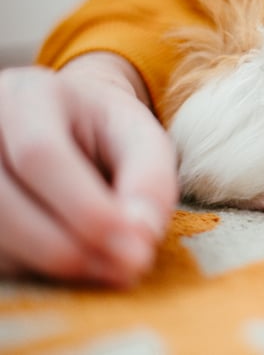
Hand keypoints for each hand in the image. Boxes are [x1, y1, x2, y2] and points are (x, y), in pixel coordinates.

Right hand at [0, 53, 177, 285]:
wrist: (63, 123)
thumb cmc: (104, 131)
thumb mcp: (139, 135)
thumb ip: (149, 178)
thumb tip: (140, 237)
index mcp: (26, 97)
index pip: (40, 154)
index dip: (87, 208)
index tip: (137, 246)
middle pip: (4, 202)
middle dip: (70, 246)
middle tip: (126, 268)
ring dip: (52, 264)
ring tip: (107, 266)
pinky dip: (33, 267)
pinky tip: (74, 257)